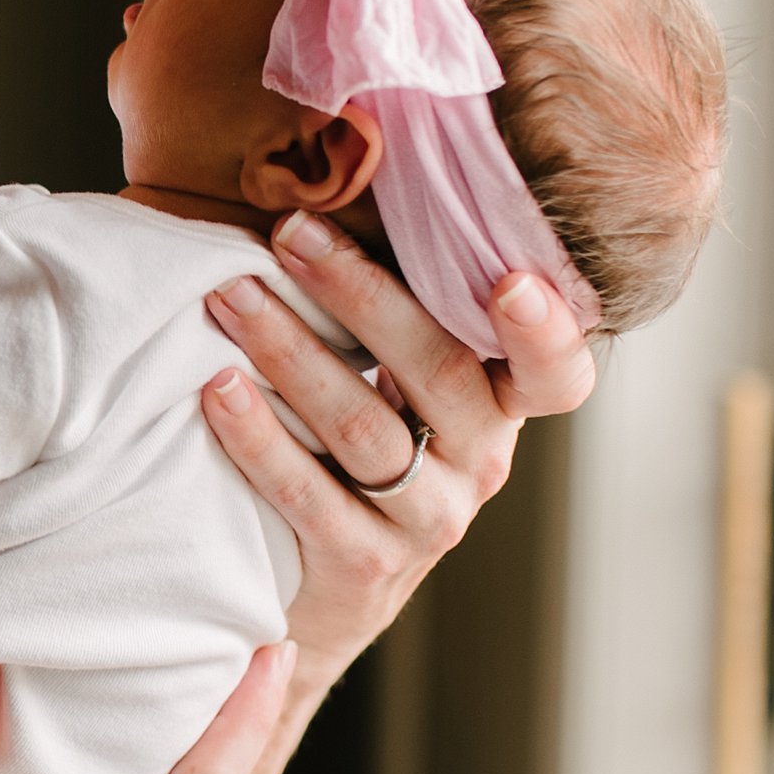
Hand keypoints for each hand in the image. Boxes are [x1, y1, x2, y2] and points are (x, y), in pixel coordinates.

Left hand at [197, 221, 597, 687]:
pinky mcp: (365, 565)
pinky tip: (215, 389)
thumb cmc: (354, 450)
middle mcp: (480, 462)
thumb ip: (403, 312)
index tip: (511, 278)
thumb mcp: (401, 384)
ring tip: (229, 295)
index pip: (557, 373)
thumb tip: (342, 179)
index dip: (547, 330)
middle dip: (360, 292)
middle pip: (437, 370)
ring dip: (291, 350)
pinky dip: (258, 436)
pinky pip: (308, 494)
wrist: (319, 593)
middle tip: (292, 233)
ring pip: (365, 427)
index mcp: (500, 406)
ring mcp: (428, 520)